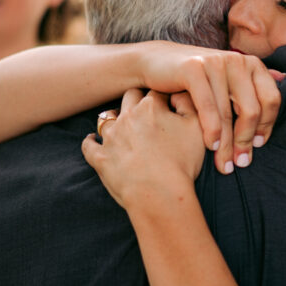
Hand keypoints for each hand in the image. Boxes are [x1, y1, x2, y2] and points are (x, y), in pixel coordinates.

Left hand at [82, 89, 204, 209]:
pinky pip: (89, 145)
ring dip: (115, 119)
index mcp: (150, 106)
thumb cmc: (182, 162)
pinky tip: (93, 140)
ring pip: (107, 117)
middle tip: (147, 113)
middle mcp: (127, 116)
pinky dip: (91, 141)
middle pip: (130, 97)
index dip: (165, 97)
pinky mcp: (100, 157)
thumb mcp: (197, 128)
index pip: (157, 91)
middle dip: (138, 100)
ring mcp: (110, 137)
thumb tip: (177, 93)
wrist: (160, 194)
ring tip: (123, 128)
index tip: (170, 106)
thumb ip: (188, 103)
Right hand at [136, 42, 281, 173]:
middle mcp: (237, 61)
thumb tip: (284, 77)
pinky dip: (211, 130)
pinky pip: (208, 107)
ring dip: (227, 144)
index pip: (271, 100)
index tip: (257, 147)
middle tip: (241, 163)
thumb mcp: (226, 77)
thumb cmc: (194, 77)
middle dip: (246, 141)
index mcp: (251, 64)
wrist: (154, 62)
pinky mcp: (194, 68)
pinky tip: (211, 146)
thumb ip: (252, 79)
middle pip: (252, 109)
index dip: (267, 126)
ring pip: (228, 113)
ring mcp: (216, 63)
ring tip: (224, 165)